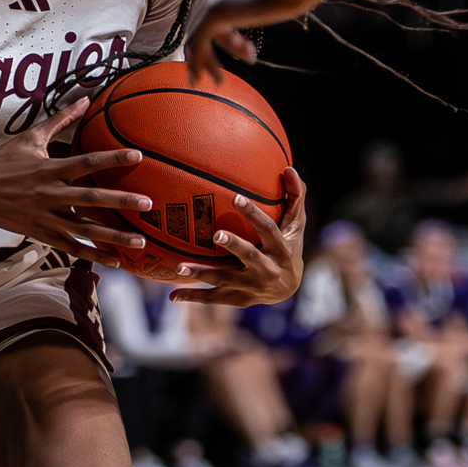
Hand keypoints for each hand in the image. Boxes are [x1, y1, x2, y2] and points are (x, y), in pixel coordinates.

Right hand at [0, 98, 152, 255]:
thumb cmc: (1, 162)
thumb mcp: (30, 138)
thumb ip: (60, 121)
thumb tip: (85, 99)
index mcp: (50, 169)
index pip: (86, 161)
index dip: (112, 158)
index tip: (137, 156)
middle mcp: (50, 194)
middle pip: (91, 199)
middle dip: (121, 201)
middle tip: (147, 204)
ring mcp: (46, 217)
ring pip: (85, 230)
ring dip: (114, 237)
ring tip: (139, 241)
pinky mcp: (41, 233)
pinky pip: (71, 246)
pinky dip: (93, 253)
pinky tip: (115, 259)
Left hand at [172, 169, 306, 306]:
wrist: (289, 288)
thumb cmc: (288, 246)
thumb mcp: (295, 225)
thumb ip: (294, 197)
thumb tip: (289, 168)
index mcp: (282, 249)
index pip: (269, 229)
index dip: (254, 214)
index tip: (236, 198)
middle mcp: (268, 269)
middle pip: (250, 256)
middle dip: (234, 245)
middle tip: (216, 234)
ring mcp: (252, 286)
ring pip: (226, 279)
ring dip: (203, 274)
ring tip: (180, 267)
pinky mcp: (239, 298)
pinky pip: (214, 298)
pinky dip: (194, 297)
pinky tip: (172, 296)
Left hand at [183, 0, 326, 82]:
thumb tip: (279, 0)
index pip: (220, 5)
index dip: (231, 32)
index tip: (246, 47)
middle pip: (207, 19)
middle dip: (226, 44)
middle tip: (245, 59)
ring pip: (198, 32)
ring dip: (208, 58)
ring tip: (219, 79)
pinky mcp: (213, 11)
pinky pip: (196, 41)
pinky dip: (198, 62)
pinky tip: (204, 78)